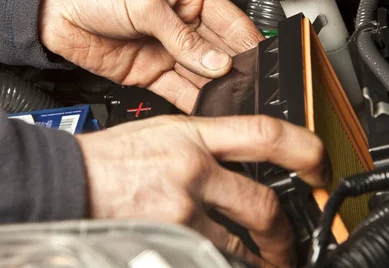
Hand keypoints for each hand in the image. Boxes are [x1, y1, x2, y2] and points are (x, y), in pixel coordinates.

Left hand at [40, 0, 261, 112]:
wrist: (52, 10)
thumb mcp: (145, 5)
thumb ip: (182, 37)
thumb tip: (216, 61)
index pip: (229, 20)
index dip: (248, 41)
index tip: (263, 61)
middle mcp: (181, 23)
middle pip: (218, 50)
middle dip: (234, 69)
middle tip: (251, 88)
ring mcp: (166, 50)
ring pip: (201, 73)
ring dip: (217, 88)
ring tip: (235, 102)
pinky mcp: (150, 73)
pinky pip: (178, 89)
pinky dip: (193, 100)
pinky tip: (209, 107)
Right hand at [76, 115, 329, 267]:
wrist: (68, 179)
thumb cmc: (110, 158)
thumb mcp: (161, 133)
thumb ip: (202, 142)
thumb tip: (236, 157)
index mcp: (193, 134)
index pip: (265, 134)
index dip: (306, 151)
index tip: (319, 168)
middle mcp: (193, 167)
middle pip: (264, 203)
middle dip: (284, 233)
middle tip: (289, 243)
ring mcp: (182, 206)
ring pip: (241, 240)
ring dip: (257, 256)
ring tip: (260, 261)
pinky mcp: (171, 236)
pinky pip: (212, 255)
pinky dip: (222, 259)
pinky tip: (219, 258)